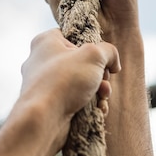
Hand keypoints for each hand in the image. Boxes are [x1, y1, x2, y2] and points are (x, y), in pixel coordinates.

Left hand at [19, 28, 120, 150]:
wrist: (43, 119)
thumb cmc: (64, 81)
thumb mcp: (94, 56)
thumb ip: (109, 51)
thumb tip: (114, 63)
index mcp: (46, 42)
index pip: (73, 36)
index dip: (91, 46)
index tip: (101, 59)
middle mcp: (42, 61)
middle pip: (81, 62)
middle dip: (99, 75)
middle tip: (103, 81)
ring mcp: (45, 84)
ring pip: (80, 84)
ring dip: (98, 91)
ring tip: (101, 98)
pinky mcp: (50, 104)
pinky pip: (74, 100)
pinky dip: (89, 105)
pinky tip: (96, 110)